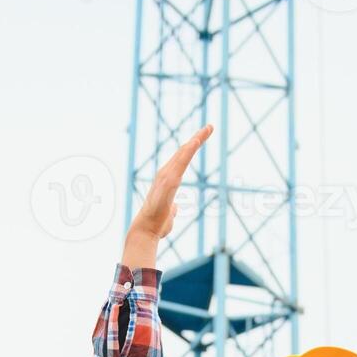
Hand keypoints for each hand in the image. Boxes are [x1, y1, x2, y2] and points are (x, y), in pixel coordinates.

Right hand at [122, 125, 212, 269]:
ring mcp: (166, 176)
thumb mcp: (169, 214)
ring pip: (183, 154)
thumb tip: (175, 208)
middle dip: (198, 138)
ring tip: (207, 129)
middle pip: (184, 151)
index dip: (192, 147)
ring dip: (196, 140)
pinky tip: (196, 142)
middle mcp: (165, 174)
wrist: (146, 230)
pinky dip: (188, 151)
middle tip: (210, 126)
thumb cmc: (157, 224)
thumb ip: (172, 208)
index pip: (182, 159)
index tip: (203, 136)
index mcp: (167, 179)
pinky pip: (181, 163)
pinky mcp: (169, 182)